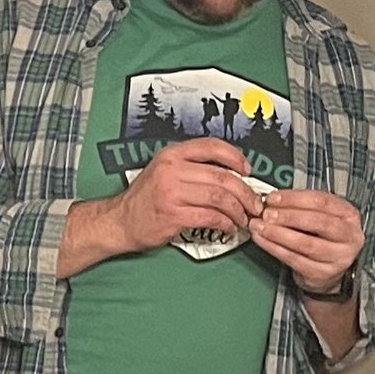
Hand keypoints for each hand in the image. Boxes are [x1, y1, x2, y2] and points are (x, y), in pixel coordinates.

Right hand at [114, 139, 265, 255]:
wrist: (120, 221)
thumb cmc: (145, 199)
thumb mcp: (165, 171)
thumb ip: (193, 168)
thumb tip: (231, 174)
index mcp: (172, 155)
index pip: (212, 147)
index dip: (236, 157)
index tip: (247, 170)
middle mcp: (172, 169)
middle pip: (222, 177)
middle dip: (245, 193)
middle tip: (254, 204)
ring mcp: (171, 192)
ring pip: (219, 197)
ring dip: (238, 210)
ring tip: (243, 218)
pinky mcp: (172, 214)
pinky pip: (210, 217)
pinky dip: (225, 223)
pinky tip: (228, 227)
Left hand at [249, 188, 364, 296]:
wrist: (329, 269)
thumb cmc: (321, 237)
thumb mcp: (318, 216)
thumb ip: (300, 206)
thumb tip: (272, 201)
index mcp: (349, 215)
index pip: (322, 202)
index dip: (295, 199)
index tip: (273, 198)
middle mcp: (349, 236)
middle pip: (317, 222)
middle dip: (288, 216)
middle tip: (266, 214)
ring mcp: (338, 257)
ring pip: (305, 243)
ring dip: (278, 233)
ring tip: (259, 226)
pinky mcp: (323, 273)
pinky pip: (295, 260)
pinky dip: (275, 248)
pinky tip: (263, 240)